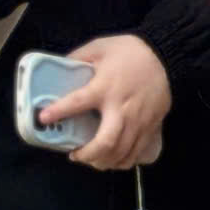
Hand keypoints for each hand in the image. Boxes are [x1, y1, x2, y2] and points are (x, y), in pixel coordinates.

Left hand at [45, 33, 171, 170]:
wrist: (166, 58)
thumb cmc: (129, 52)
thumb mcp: (98, 47)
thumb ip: (78, 58)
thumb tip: (58, 67)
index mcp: (104, 88)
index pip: (77, 102)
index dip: (59, 112)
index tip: (43, 118)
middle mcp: (121, 109)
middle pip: (106, 142)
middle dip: (89, 155)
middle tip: (75, 156)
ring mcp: (138, 121)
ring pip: (123, 152)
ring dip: (104, 161)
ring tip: (90, 160)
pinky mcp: (151, 127)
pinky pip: (138, 152)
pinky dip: (124, 161)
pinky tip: (112, 160)